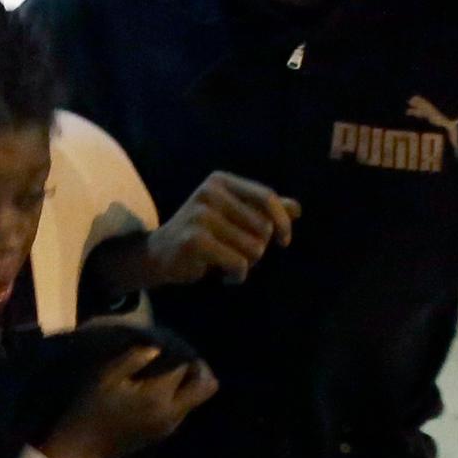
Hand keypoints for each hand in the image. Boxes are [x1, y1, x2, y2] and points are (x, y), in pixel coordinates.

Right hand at [36, 348, 216, 457]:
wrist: (83, 447)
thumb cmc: (91, 406)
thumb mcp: (107, 375)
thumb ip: (135, 357)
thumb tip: (158, 348)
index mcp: (159, 396)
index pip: (186, 366)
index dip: (179, 351)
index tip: (166, 344)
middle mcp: (173, 412)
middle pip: (207, 386)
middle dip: (198, 368)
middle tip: (177, 357)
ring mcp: (171, 425)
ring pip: (198, 398)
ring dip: (189, 382)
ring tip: (167, 370)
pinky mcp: (166, 431)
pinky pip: (185, 407)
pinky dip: (180, 394)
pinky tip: (158, 387)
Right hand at [131, 172, 300, 287]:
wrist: (160, 254)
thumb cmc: (203, 234)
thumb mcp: (232, 216)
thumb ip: (262, 209)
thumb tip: (297, 208)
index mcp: (221, 182)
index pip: (266, 197)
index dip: (282, 221)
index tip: (284, 241)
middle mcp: (210, 193)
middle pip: (263, 226)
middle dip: (259, 247)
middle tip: (238, 253)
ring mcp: (200, 215)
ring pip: (254, 248)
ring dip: (247, 263)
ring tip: (228, 262)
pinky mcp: (195, 240)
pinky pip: (239, 263)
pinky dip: (237, 275)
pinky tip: (224, 275)